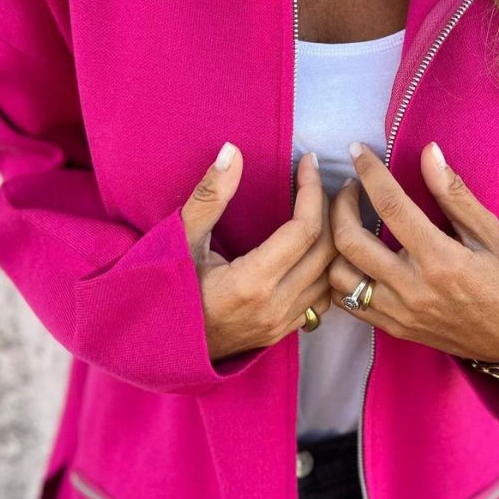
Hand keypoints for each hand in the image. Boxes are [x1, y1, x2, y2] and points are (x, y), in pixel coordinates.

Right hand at [181, 144, 336, 361]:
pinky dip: (330, 268)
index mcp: (251, 283)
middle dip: (335, 210)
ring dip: (337, 240)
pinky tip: (323, 246)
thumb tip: (232, 152)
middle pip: (327, 250)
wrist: (161, 346)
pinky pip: (325, 298)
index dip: (311, 190)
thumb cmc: (166, 290)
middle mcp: (274, 306)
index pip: (303, 229)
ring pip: (333, 277)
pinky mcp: (284, 332)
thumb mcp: (181, 240)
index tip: (308, 162)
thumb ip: (209, 196)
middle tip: (334, 180)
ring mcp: (282, 323)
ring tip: (335, 208)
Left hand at [327, 141, 498, 364]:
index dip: (369, 172)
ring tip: (345, 221)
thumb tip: (429, 152)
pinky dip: (340, 275)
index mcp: (440, 259)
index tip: (356, 150)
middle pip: (350, 240)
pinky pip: (346, 302)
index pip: (391, 205)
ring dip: (335, 242)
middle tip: (350, 188)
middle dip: (340, 205)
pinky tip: (351, 255)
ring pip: (338, 275)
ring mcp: (398, 312)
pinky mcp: (392, 328)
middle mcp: (413, 288)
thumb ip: (454, 193)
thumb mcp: (490, 232)